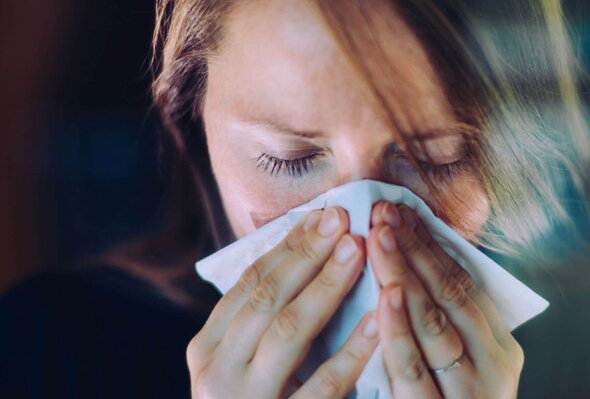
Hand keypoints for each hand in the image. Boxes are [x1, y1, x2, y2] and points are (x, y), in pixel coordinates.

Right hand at [186, 206, 378, 397]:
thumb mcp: (239, 362)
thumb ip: (260, 318)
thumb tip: (304, 251)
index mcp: (207, 347)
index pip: (250, 282)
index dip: (288, 246)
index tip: (323, 214)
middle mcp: (216, 371)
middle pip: (266, 297)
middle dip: (307, 254)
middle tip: (343, 219)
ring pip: (288, 332)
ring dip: (326, 287)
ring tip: (359, 251)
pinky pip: (321, 388)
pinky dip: (350, 353)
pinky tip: (375, 323)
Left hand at [366, 201, 523, 398]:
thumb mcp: (460, 361)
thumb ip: (441, 318)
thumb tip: (410, 258)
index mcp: (500, 345)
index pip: (462, 281)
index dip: (428, 244)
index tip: (398, 211)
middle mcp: (495, 365)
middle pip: (450, 295)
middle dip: (414, 249)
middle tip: (382, 211)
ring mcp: (470, 393)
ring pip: (434, 325)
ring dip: (405, 276)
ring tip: (379, 236)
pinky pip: (414, 370)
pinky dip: (399, 330)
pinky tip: (386, 296)